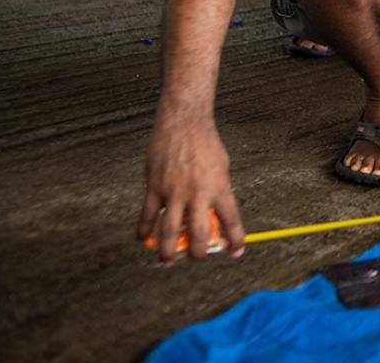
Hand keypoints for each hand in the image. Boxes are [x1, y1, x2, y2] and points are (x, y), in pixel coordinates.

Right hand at [137, 112, 245, 261]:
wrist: (183, 121)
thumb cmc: (206, 142)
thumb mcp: (222, 167)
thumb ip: (219, 191)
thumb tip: (216, 214)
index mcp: (219, 187)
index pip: (232, 221)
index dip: (236, 241)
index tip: (236, 252)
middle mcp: (198, 193)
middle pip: (198, 235)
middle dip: (198, 253)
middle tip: (196, 257)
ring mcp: (173, 191)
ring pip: (168, 231)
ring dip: (167, 251)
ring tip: (168, 259)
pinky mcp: (154, 186)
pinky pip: (146, 215)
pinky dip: (143, 231)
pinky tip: (144, 238)